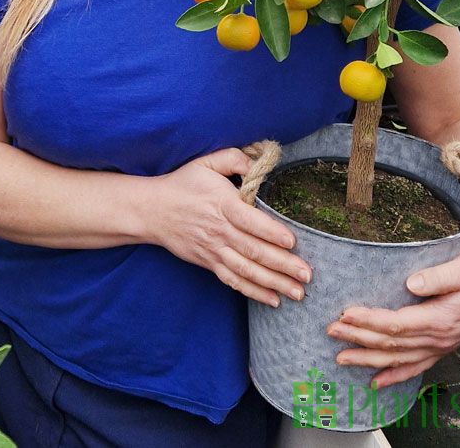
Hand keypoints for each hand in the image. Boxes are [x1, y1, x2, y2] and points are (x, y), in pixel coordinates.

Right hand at [151, 147, 311, 306]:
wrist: (153, 210)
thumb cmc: (184, 183)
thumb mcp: (207, 162)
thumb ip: (234, 158)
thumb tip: (256, 165)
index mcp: (223, 204)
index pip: (250, 221)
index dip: (271, 232)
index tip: (292, 241)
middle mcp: (220, 230)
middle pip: (254, 250)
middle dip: (283, 264)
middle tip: (307, 275)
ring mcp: (214, 250)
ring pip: (247, 270)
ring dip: (274, 283)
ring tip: (298, 293)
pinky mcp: (209, 263)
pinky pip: (233, 280)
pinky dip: (253, 292)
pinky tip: (273, 300)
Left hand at [325, 247, 459, 388]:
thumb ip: (439, 276)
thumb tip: (412, 283)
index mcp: (440, 318)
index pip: (397, 324)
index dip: (370, 320)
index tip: (346, 313)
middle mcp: (438, 338)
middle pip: (391, 343)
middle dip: (359, 337)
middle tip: (331, 330)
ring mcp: (439, 346)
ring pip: (398, 359)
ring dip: (368, 358)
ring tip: (340, 357)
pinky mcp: (440, 347)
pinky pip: (414, 367)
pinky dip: (393, 376)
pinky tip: (375, 381)